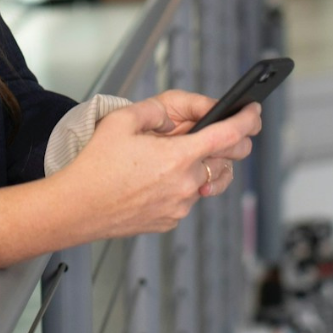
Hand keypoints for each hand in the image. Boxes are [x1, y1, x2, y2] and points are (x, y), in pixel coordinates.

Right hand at [62, 94, 260, 239]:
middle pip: (224, 160)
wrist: (77, 207)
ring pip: (205, 180)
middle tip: (217, 132)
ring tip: (169, 157)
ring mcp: (180, 206)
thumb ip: (153, 111)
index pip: (229, 136)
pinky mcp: (170, 220)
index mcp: (178, 156)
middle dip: (228, 144)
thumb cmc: (96, 165)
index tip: (254, 111)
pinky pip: (186, 197)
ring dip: (199, 166)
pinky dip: (180, 184)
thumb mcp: (121, 120)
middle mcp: (186, 184)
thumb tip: (171, 119)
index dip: (247, 120)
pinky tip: (154, 178)